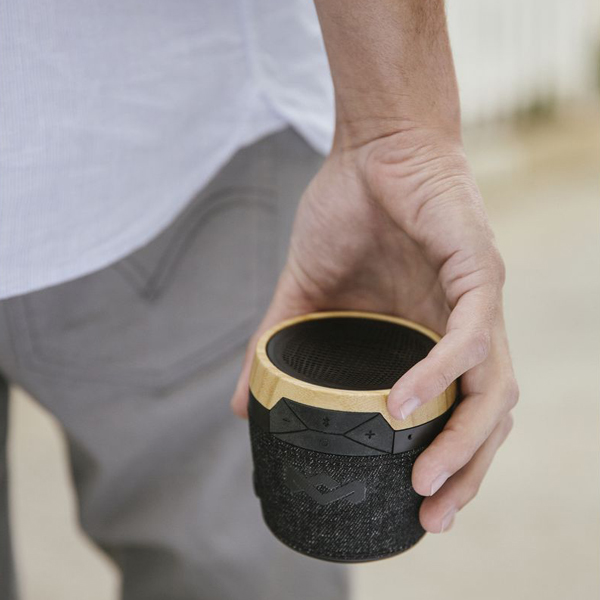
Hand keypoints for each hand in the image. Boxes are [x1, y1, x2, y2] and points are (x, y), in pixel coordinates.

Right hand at [230, 130, 517, 532]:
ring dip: (468, 442)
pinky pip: (470, 334)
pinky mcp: (477, 270)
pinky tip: (400, 401)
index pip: (455, 415)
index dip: (445, 463)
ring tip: (427, 485)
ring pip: (495, 389)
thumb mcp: (303, 293)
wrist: (371, 147)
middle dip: (466, 473)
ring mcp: (474, 302)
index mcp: (427, 338)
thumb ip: (279, 346)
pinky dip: (438, 371)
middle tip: (429, 517)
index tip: (416, 507)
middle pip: (486, 417)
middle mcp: (462, 328)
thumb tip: (242, 405)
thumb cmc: (345, 212)